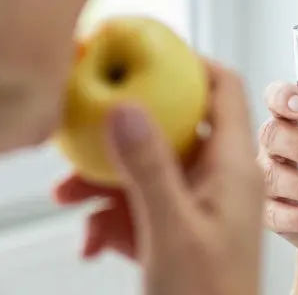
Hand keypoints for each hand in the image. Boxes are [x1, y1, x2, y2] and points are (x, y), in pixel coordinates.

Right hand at [52, 60, 261, 294]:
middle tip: (75, 133)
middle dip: (118, 133)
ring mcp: (199, 210)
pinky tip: (88, 245)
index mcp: (233, 168)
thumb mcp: (170, 231)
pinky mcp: (179, 237)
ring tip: (64, 200)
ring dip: (103, 183)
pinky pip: (140, 211)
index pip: (223, 88)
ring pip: (146, 172)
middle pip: (170, 129)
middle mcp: (219, 182)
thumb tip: (127, 107)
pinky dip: (110, 221)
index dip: (187, 62)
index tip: (140, 51)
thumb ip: (148, 169)